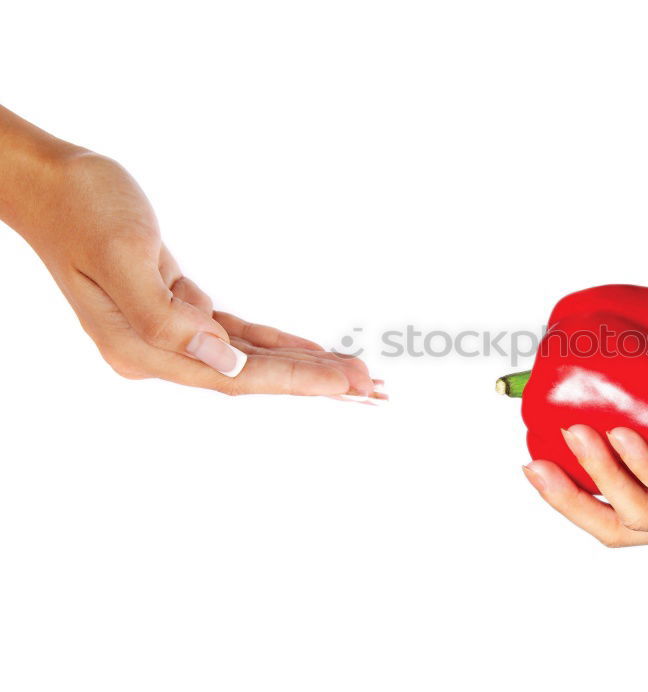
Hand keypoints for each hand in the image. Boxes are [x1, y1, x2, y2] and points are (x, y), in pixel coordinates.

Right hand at [1, 108, 380, 397]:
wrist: (51, 182)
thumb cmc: (82, 207)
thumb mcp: (123, 253)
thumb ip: (164, 316)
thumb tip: (221, 362)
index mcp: (140, 347)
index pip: (234, 376)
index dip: (295, 380)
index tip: (346, 383)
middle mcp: (154, 350)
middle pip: (248, 376)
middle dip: (311, 381)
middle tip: (371, 386)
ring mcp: (165, 334)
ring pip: (247, 359)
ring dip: (301, 366)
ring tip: (353, 375)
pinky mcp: (175, 312)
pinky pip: (236, 336)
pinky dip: (274, 343)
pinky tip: (308, 352)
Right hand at [523, 379, 647, 617]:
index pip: (619, 509)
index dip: (572, 492)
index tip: (536, 455)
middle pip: (614, 527)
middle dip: (565, 500)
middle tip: (529, 464)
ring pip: (639, 514)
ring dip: (598, 475)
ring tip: (574, 433)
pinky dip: (645, 466)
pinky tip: (623, 435)